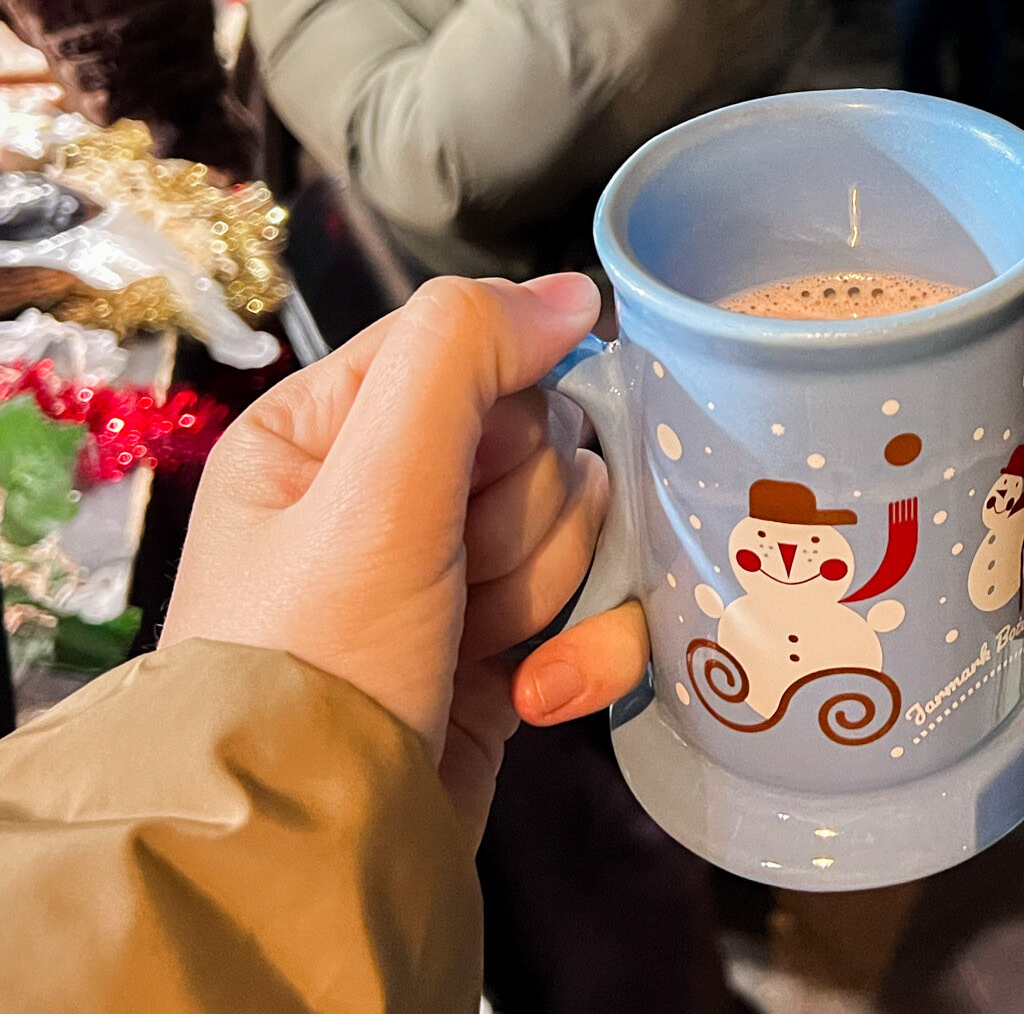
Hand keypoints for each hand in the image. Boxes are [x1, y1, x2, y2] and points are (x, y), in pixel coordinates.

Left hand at [160, 275, 607, 845]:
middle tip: (461, 579)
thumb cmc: (317, 662)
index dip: (503, 412)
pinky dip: (580, 653)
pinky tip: (530, 693)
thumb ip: (463, 356)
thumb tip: (575, 291)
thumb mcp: (374, 486)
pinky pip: (593, 609)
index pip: (469, 354)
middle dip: (525, 520)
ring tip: (477, 648)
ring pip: (579, 524)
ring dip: (546, 592)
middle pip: (542, 442)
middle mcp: (387, 498)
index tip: (475, 476)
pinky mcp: (504, 652)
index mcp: (329, 433)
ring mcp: (450, 578)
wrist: (318, 845)